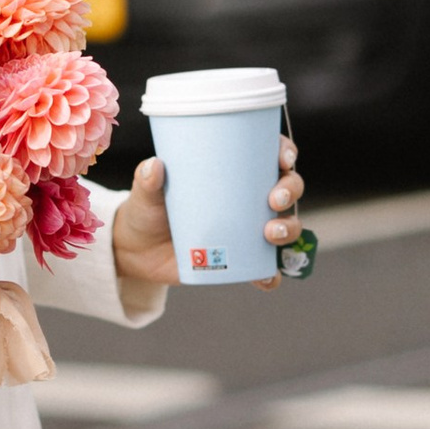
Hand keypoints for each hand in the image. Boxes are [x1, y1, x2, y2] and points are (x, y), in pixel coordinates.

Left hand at [109, 134, 304, 288]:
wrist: (138, 250)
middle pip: (287, 187)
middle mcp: (249, 197)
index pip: (268, 154)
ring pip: (285, 225)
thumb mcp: (146, 193)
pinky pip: (266, 268)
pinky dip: (272, 274)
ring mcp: (248, 229)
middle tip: (274, 199)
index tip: (284, 158)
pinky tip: (268, 276)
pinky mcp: (242, 259)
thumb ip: (148, 179)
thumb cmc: (148, 209)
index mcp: (233, 171)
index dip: (285, 152)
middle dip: (291, 190)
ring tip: (271, 233)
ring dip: (289, 229)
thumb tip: (154, 166)